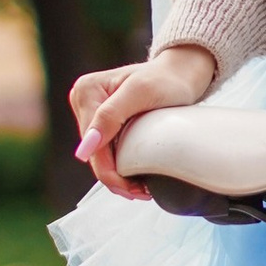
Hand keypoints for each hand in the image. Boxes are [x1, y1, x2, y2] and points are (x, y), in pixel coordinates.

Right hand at [69, 41, 216, 198]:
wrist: (181, 73)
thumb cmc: (166, 78)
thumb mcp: (140, 93)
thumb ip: (110, 116)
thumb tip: (85, 149)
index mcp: (86, 91)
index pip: (93, 146)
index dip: (111, 172)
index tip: (135, 189)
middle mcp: (84, 101)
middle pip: (94, 153)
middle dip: (116, 177)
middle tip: (142, 193)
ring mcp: (92, 112)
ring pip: (100, 155)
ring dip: (118, 175)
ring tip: (142, 188)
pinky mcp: (103, 122)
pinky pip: (108, 151)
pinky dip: (121, 166)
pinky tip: (137, 176)